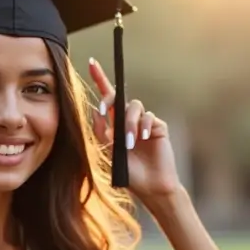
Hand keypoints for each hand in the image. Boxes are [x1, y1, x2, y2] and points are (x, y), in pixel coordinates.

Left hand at [88, 58, 181, 201]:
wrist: (150, 187)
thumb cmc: (129, 172)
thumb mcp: (109, 152)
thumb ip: (102, 131)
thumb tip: (96, 111)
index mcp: (115, 124)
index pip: (107, 97)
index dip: (100, 79)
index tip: (91, 62)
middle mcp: (129, 119)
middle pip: (119, 95)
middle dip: (109, 98)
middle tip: (105, 110)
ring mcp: (144, 122)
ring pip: (133, 106)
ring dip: (128, 123)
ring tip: (130, 142)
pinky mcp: (158, 127)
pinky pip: (149, 117)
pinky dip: (143, 126)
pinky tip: (143, 138)